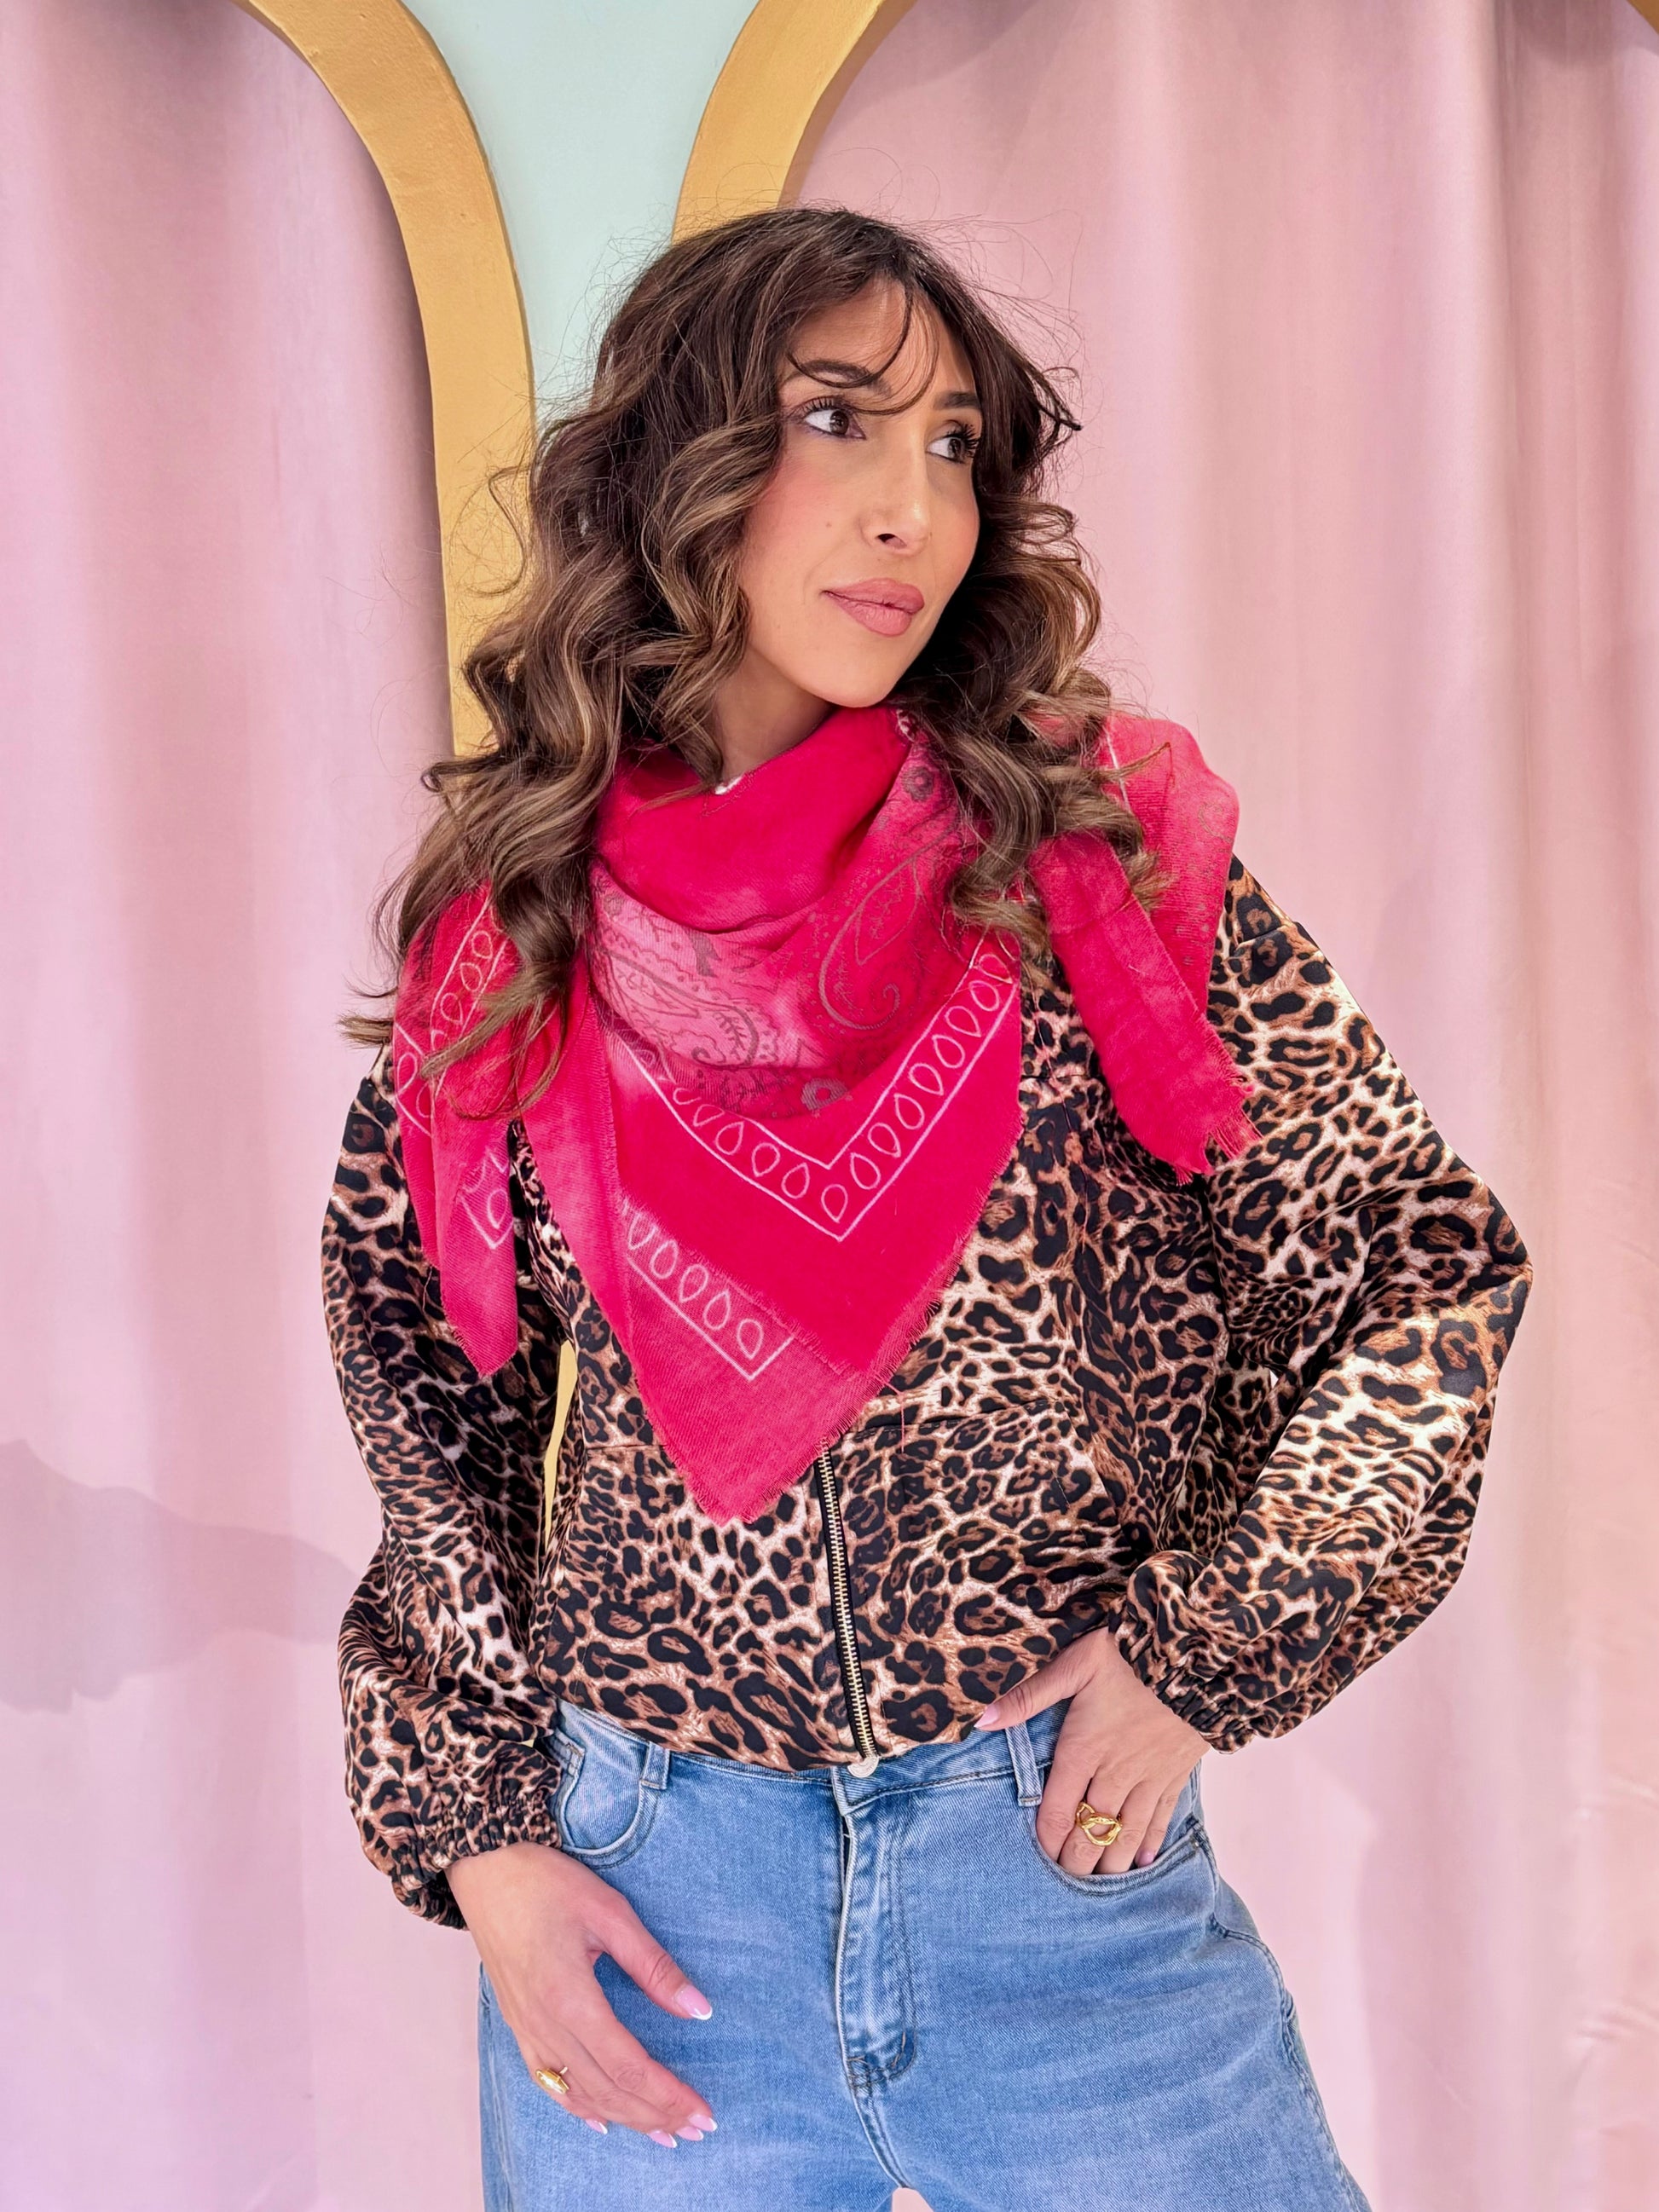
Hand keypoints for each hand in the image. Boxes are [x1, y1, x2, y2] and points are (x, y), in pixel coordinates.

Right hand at [446, 1841, 716, 2146]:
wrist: (484, 1868)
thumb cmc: (546, 1881)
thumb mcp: (610, 1912)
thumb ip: (653, 1965)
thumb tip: (699, 2009)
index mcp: (570, 1999)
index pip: (629, 2066)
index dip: (668, 2095)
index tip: (703, 2113)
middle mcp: (545, 2025)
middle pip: (607, 2089)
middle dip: (654, 2114)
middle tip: (696, 2129)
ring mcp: (526, 2028)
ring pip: (578, 2092)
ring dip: (623, 2116)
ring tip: (662, 2130)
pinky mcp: (516, 2023)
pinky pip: (549, 2081)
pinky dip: (578, 2105)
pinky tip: (599, 2118)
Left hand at [974, 1626, 1207, 1873]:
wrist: (1194, 1655)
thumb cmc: (1126, 1655)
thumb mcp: (1073, 1665)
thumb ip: (1028, 1697)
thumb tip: (982, 1719)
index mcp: (1084, 1749)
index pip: (1060, 1809)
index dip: (1048, 1839)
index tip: (1039, 1858)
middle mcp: (1116, 1772)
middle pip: (1093, 1830)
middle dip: (1078, 1860)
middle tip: (1065, 1881)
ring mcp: (1149, 1777)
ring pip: (1127, 1833)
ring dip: (1112, 1861)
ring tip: (1098, 1883)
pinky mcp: (1175, 1774)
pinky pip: (1161, 1818)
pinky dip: (1150, 1842)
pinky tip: (1142, 1861)